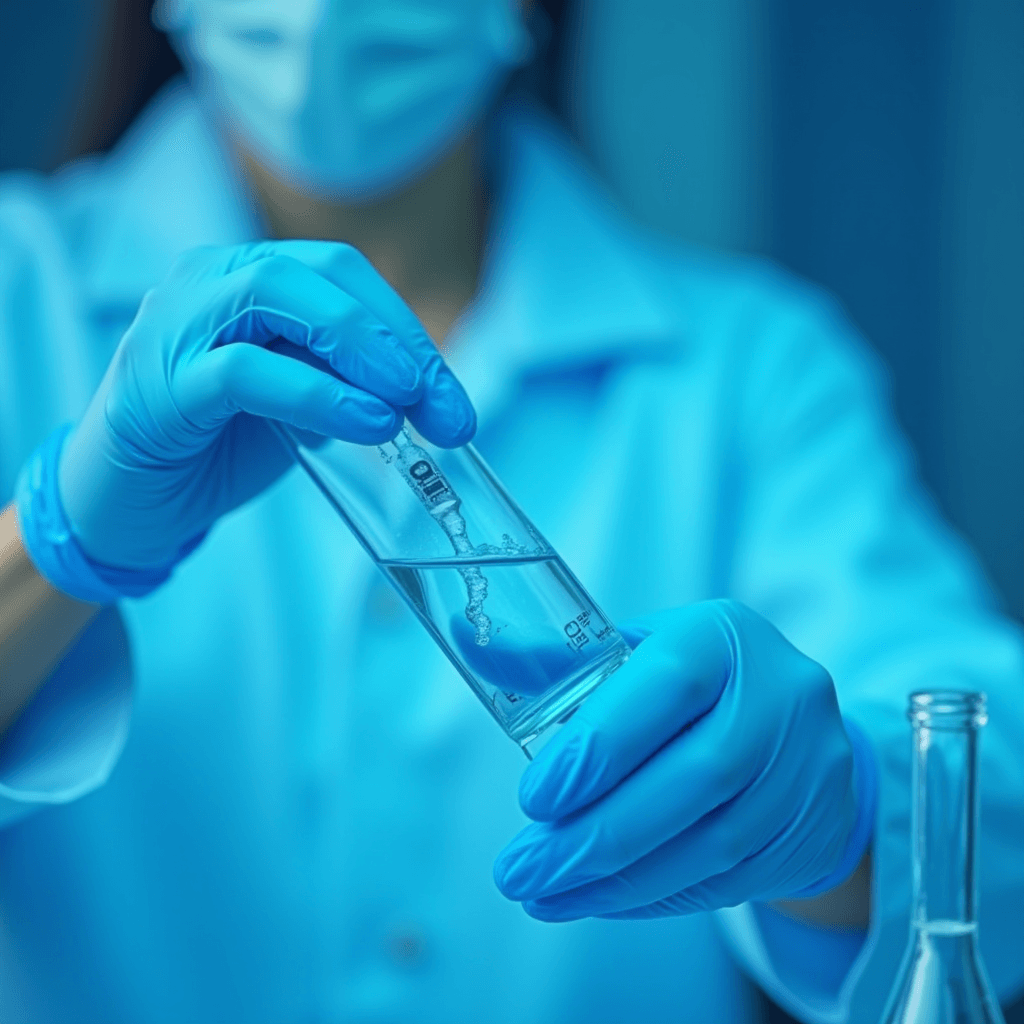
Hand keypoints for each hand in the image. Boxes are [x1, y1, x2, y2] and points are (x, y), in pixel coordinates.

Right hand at [58, 239, 474, 569]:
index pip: (345, 278)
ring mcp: (177, 324)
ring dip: (360, 348)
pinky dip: (317, 393)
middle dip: (396, 339)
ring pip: (279, 295)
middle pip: (322, 274)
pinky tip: (367, 422)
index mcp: (247, 279)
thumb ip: (345, 382)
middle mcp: (209, 281)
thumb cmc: (214, 449)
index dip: (407, 332)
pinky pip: (246, 371)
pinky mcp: (159, 382)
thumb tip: (424, 390)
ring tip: (408, 402)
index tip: (451, 400)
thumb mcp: (297, 407)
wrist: (127, 506)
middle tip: (445, 406)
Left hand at [494, 600, 864, 920]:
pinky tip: (597, 899)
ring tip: (543, 893)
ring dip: (615, 880)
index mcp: (723, 636)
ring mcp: (805, 768)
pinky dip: (653, 896)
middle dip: (594, 835)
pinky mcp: (811, 831)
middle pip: (692, 779)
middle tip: (520, 869)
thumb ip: (565, 661)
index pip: (667, 685)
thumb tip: (472, 645)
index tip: (534, 799)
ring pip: (711, 843)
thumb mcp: (641, 650)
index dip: (601, 745)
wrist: (794, 727)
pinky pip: (728, 879)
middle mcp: (778, 697)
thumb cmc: (690, 682)